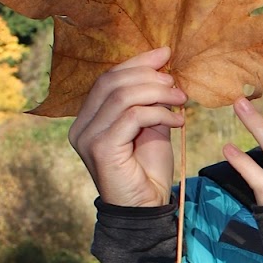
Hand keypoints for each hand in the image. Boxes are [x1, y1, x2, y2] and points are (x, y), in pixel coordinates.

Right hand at [68, 45, 187, 207]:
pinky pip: (132, 116)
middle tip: (176, 83)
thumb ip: (150, 99)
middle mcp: (81, 126)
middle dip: (148, 75)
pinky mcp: (101, 148)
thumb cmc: (148, 170)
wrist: (146, 209)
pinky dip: (159, 113)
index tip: (165, 53)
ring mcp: (87, 137)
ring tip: (181, 101)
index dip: (136, 62)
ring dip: (158, 93)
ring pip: (122, 96)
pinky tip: (177, 122)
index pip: (108, 79)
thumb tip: (162, 64)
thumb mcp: (150, 127)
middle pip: (112, 82)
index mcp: (88, 118)